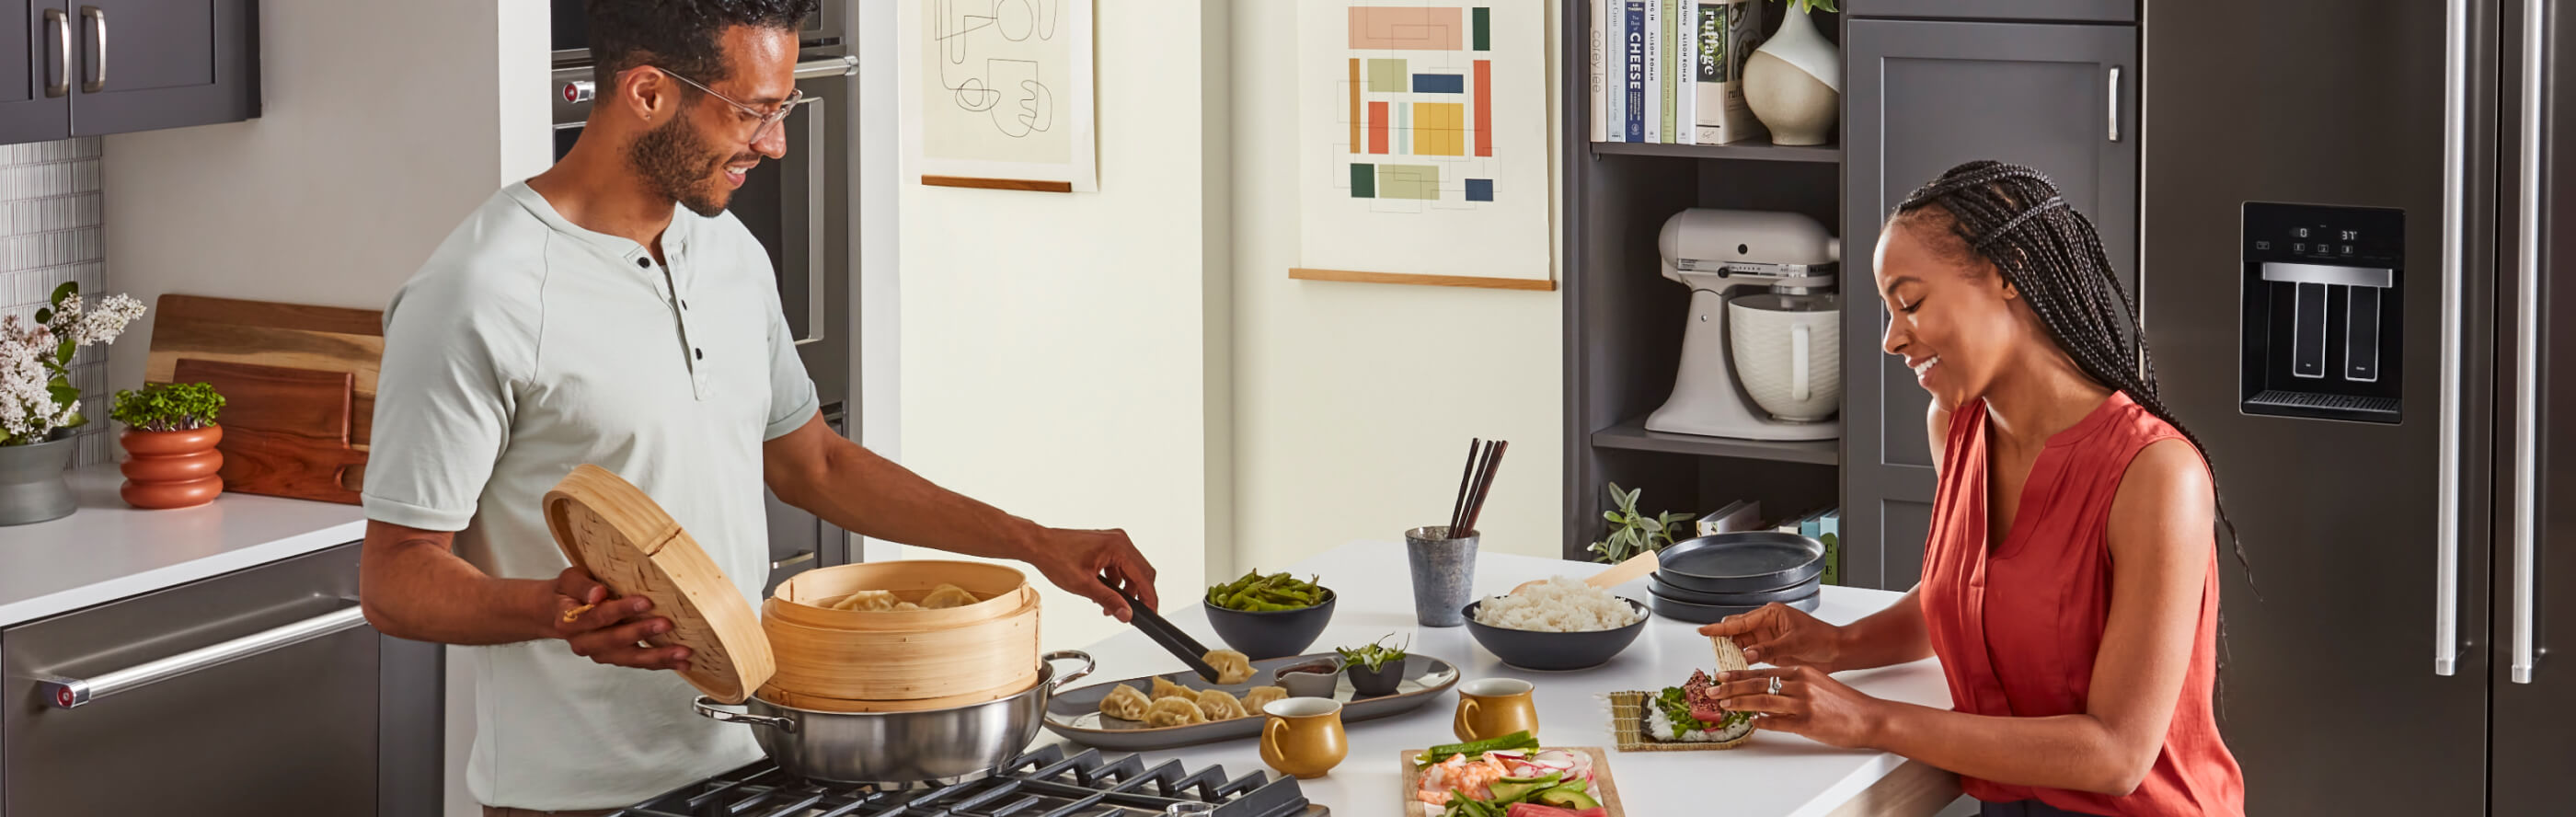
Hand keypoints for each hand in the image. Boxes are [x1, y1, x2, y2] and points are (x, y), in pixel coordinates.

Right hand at [543, 566, 691, 671]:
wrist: (558, 612)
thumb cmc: (568, 592)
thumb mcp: (570, 579)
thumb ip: (582, 586)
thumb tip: (598, 594)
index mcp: (570, 620)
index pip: (597, 616)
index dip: (621, 610)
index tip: (645, 602)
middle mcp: (583, 641)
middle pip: (614, 640)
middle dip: (642, 632)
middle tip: (667, 624)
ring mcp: (600, 653)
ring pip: (629, 658)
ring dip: (657, 656)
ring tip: (682, 653)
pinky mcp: (615, 657)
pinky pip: (638, 663)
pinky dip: (660, 663)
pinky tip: (681, 663)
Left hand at [1026, 527, 1158, 621]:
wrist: (1038, 545)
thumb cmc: (1055, 557)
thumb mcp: (1084, 585)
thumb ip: (1108, 600)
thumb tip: (1126, 613)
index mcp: (1118, 546)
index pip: (1143, 576)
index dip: (1149, 597)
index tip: (1152, 612)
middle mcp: (1119, 540)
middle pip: (1141, 572)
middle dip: (1136, 595)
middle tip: (1130, 613)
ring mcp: (1113, 541)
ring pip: (1130, 571)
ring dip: (1124, 590)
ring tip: (1109, 606)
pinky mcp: (1106, 546)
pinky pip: (1120, 566)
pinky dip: (1115, 582)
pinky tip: (1102, 593)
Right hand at [1699, 602, 1843, 668]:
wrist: (1837, 650)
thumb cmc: (1822, 639)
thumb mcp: (1793, 643)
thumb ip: (1768, 649)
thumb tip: (1746, 654)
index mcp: (1771, 614)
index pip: (1739, 621)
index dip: (1720, 628)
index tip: (1703, 631)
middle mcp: (1766, 625)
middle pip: (1736, 632)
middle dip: (1723, 642)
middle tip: (1713, 654)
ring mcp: (1767, 639)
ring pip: (1741, 645)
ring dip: (1732, 654)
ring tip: (1721, 665)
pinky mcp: (1770, 652)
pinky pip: (1750, 656)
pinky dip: (1742, 662)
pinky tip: (1736, 669)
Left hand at [1710, 665, 1884, 748]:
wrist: (1868, 717)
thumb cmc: (1843, 702)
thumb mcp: (1817, 683)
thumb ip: (1792, 683)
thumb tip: (1766, 689)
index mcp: (1802, 672)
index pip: (1763, 672)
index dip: (1738, 674)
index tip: (1721, 675)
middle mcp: (1801, 684)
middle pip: (1758, 684)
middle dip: (1731, 687)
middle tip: (1712, 690)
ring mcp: (1804, 704)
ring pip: (1763, 701)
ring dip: (1740, 703)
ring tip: (1723, 704)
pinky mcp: (1807, 723)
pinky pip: (1778, 723)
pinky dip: (1762, 723)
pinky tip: (1751, 723)